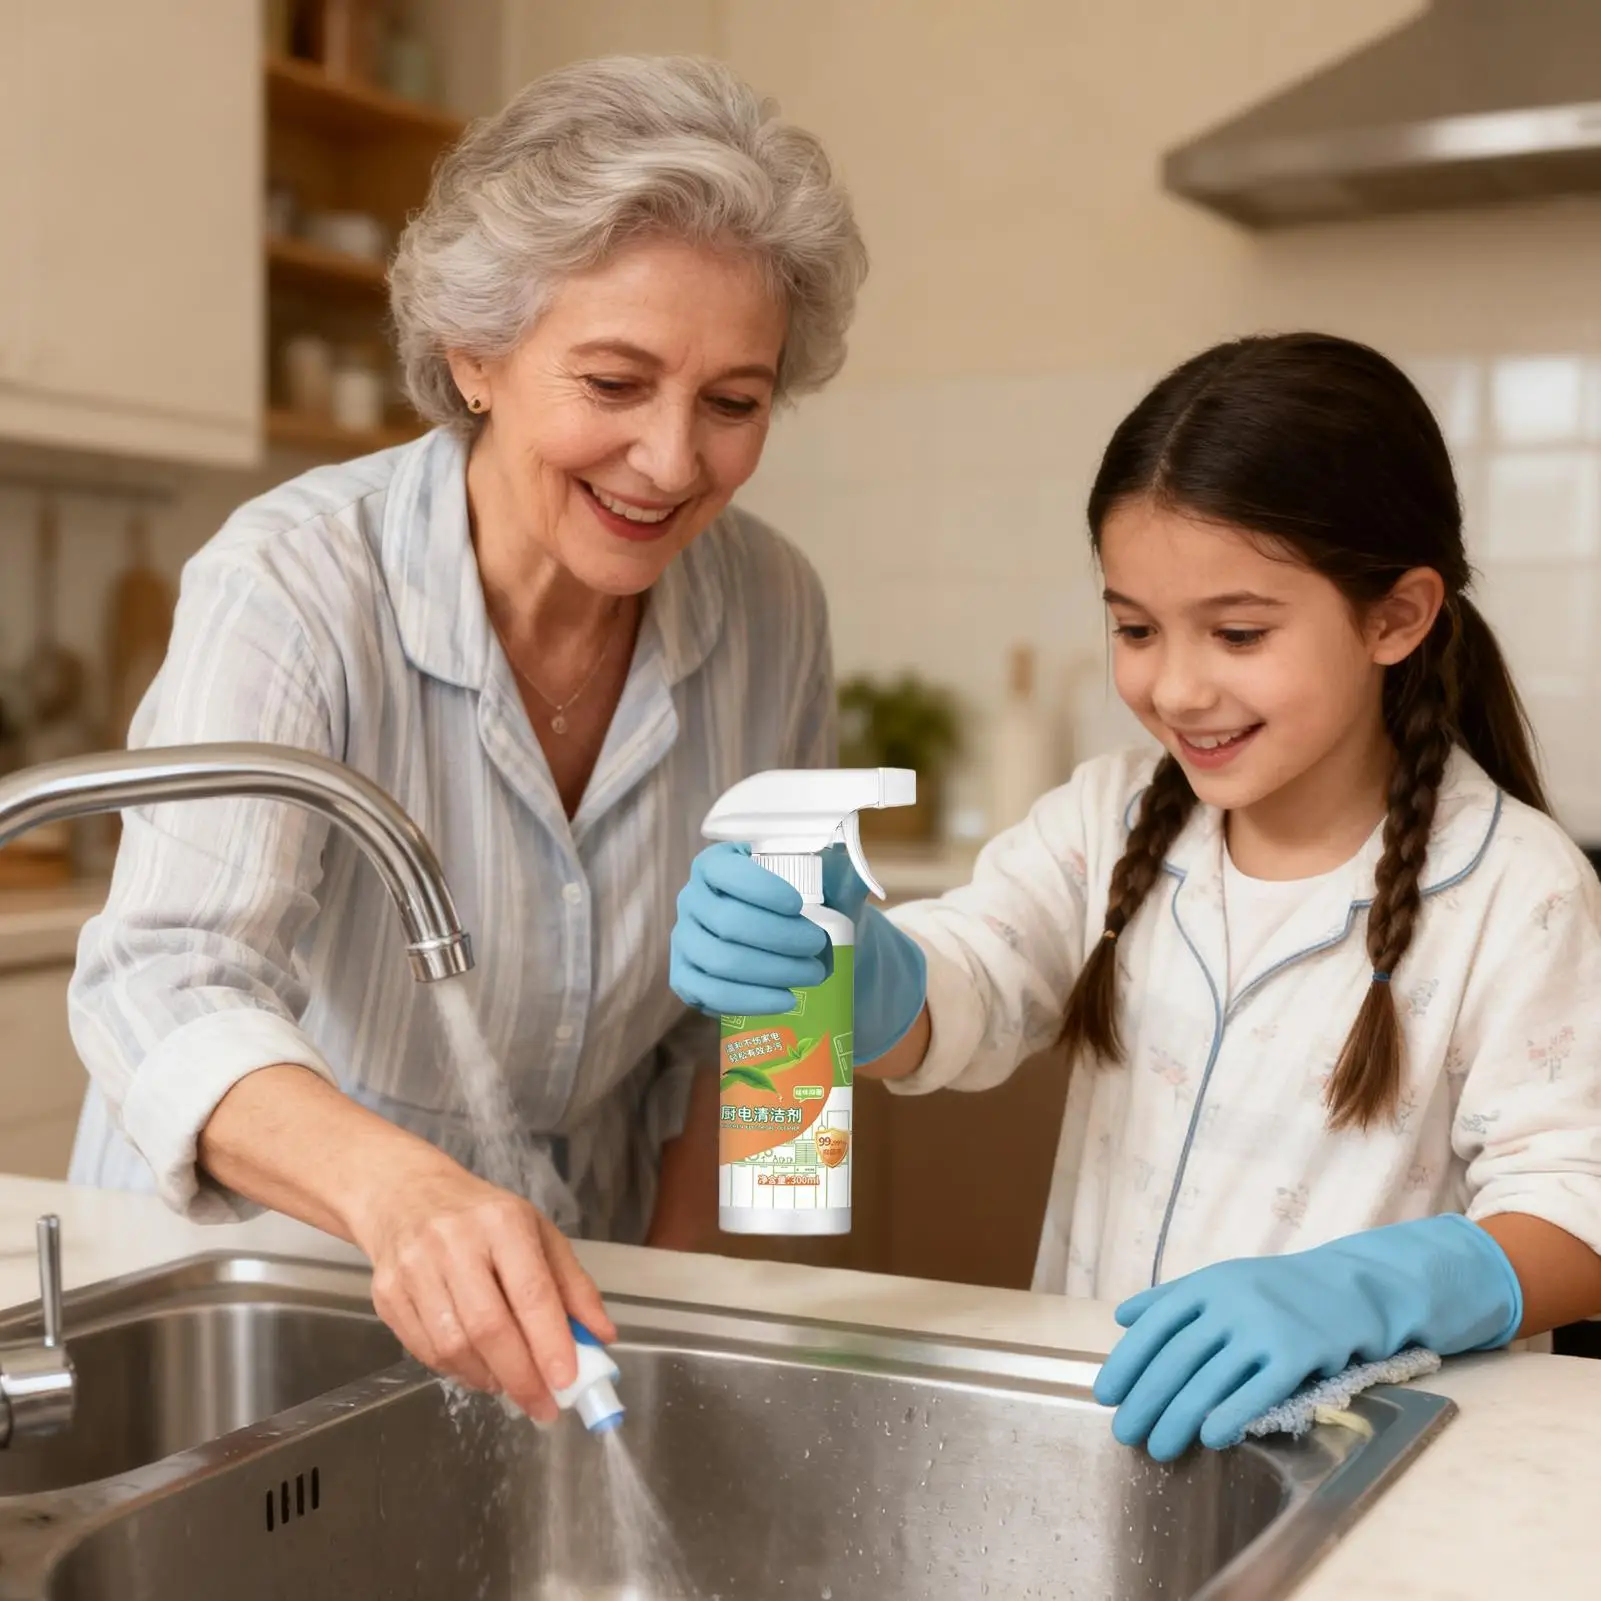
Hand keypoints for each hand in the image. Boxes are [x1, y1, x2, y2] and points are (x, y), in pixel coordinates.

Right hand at [347, 1152, 615, 1421]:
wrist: (407, 1195)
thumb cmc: (483, 1217)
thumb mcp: (538, 1233)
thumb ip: (573, 1285)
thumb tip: (602, 1336)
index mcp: (502, 1222)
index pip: (529, 1291)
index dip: (549, 1342)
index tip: (566, 1381)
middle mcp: (454, 1242)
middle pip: (488, 1326)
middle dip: (520, 1376)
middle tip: (543, 1406)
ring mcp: (414, 1268)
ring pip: (453, 1345)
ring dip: (489, 1378)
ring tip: (512, 1385)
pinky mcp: (387, 1293)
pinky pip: (425, 1350)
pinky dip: (458, 1371)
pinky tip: (479, 1369)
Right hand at [670, 842, 830, 1016]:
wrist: (793, 944)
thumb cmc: (808, 904)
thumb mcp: (824, 880)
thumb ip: (843, 868)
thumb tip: (863, 866)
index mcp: (717, 864)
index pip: (728, 872)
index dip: (760, 889)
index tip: (798, 904)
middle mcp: (693, 898)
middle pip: (730, 922)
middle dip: (780, 938)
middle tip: (817, 947)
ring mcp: (684, 940)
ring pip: (720, 961)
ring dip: (772, 971)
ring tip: (812, 975)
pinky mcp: (685, 977)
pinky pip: (710, 994)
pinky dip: (751, 1000)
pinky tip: (785, 999)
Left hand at [1093, 1215, 1521, 1460]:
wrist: (1348, 1287)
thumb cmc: (1275, 1290)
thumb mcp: (1222, 1281)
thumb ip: (1171, 1298)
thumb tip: (1119, 1317)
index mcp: (1206, 1284)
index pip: (1154, 1326)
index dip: (1126, 1362)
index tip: (1104, 1396)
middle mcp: (1230, 1301)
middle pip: (1176, 1358)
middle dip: (1146, 1400)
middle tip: (1125, 1434)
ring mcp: (1264, 1326)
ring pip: (1210, 1380)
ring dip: (1178, 1420)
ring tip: (1158, 1449)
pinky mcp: (1298, 1353)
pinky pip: (1256, 1391)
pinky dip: (1229, 1416)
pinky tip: (1209, 1439)